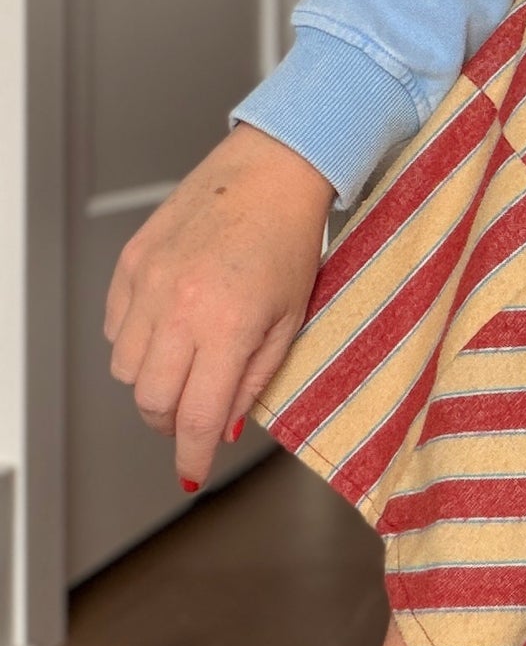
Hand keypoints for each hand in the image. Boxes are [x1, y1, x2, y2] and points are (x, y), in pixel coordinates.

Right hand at [104, 123, 335, 492]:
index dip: (189, 456)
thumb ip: (254, 379)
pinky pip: (115, 327)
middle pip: (151, 400)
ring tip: (186, 361)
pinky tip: (169, 326)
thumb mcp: (290, 320)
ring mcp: (148, 283)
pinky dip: (136, 340)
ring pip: (125, 368)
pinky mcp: (131, 262)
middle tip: (192, 414)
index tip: (191, 472)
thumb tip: (219, 426)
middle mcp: (179, 307)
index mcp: (227, 326)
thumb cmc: (291, 240)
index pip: (193, 416)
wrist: (270, 173)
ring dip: (152, 381)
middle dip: (170, 421)